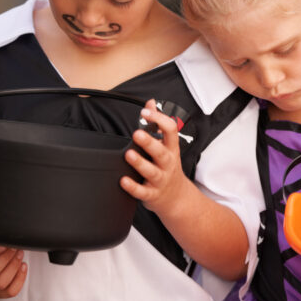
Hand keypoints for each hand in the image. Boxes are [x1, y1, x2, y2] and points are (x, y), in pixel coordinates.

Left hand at [121, 99, 188, 215]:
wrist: (176, 198)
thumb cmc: (168, 167)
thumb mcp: (167, 145)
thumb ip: (157, 123)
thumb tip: (151, 102)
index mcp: (171, 148)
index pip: (170, 130)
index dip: (159, 119)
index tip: (146, 112)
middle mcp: (167, 163)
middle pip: (160, 151)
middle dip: (149, 142)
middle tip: (137, 133)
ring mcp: (160, 179)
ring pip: (151, 171)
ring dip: (140, 163)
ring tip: (129, 154)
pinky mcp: (152, 194)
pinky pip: (142, 191)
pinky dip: (133, 187)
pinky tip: (123, 180)